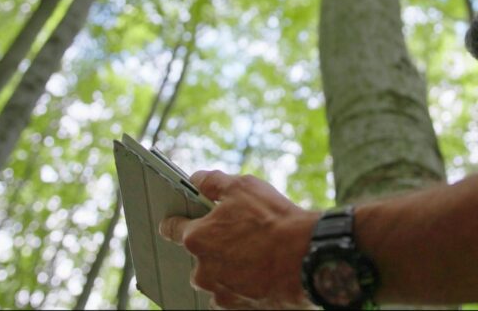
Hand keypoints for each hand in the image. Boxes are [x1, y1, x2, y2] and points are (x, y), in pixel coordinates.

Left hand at [159, 170, 320, 309]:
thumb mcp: (242, 187)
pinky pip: (233, 294)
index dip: (176, 221)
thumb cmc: (274, 220)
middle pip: (198, 256)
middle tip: (238, 234)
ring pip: (216, 277)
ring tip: (254, 254)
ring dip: (228, 267)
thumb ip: (212, 182)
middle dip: (214, 245)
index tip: (180, 219)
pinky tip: (260, 271)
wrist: (307, 256)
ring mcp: (220, 292)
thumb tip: (197, 180)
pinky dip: (243, 285)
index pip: (171, 229)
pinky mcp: (239, 308)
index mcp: (197, 238)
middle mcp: (203, 270)